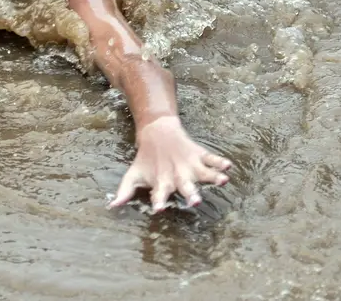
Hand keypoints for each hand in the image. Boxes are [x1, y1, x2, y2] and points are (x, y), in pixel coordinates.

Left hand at [108, 116, 231, 211]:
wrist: (157, 132)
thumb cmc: (145, 160)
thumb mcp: (133, 175)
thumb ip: (125, 192)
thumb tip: (112, 207)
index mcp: (162, 182)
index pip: (159, 194)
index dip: (159, 201)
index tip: (159, 209)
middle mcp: (177, 175)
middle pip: (185, 187)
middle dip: (190, 194)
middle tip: (195, 202)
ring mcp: (190, 165)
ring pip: (204, 173)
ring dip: (213, 177)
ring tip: (223, 181)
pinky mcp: (199, 155)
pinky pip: (212, 158)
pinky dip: (220, 162)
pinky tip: (228, 165)